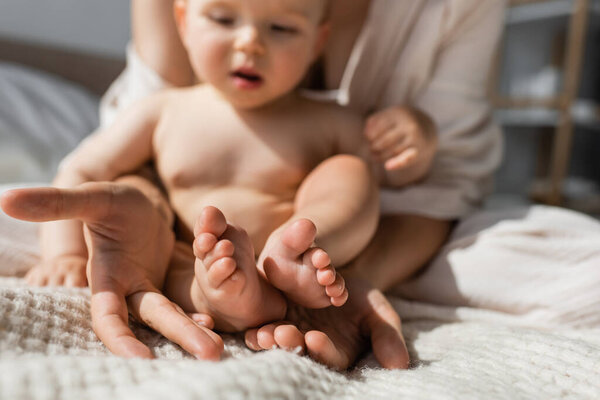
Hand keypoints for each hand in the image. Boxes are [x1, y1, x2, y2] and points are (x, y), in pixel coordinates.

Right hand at [1, 183, 222, 359]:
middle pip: (153, 319)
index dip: (120, 338)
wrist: (139, 200)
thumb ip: (57, 203)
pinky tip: (219, 322)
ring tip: (218, 349)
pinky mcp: (168, 282)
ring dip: (193, 331)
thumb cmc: (112, 201)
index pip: (108, 315)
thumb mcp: (92, 198)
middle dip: (180, 336)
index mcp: (106, 277)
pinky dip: (199, 311)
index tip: (142, 359)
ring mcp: (149, 287)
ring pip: (171, 314)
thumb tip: (6, 198)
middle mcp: (128, 289)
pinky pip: (185, 300)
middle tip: (211, 355)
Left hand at [244, 277, 408, 369]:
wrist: (338, 278)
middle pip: (298, 351)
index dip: (323, 351)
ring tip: (264, 333)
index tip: (316, 340)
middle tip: (282, 334)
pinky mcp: (274, 317)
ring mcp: (290, 333)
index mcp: (335, 353)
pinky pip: (262, 324)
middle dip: (290, 344)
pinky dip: (257, 326)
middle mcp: (309, 347)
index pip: (328, 357)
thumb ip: (387, 337)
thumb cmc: (362, 301)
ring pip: (276, 341)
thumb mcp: (378, 314)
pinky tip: (251, 324)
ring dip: (268, 339)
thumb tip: (399, 364)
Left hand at [365, 106, 436, 171]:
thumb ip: (373, 121)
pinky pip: (407, 158)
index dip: (369, 135)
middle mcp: (409, 124)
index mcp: (399, 113)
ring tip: (374, 157)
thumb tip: (366, 134)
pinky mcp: (419, 150)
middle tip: (370, 150)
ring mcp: (415, 137)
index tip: (367, 139)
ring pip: (392, 151)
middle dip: (373, 147)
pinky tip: (387, 166)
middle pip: (384, 141)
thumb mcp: (389, 116)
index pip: (378, 126)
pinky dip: (397, 163)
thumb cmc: (400, 122)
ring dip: (380, 156)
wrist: (427, 128)